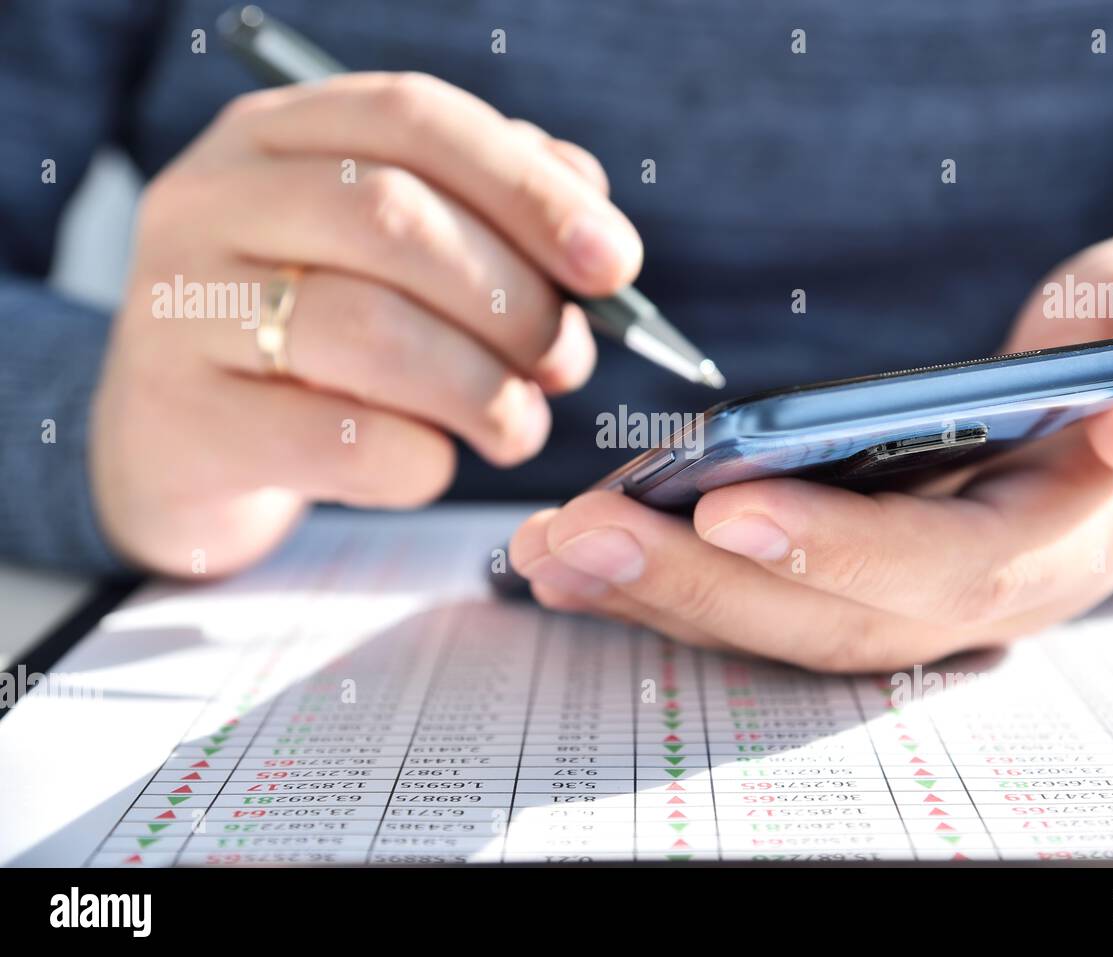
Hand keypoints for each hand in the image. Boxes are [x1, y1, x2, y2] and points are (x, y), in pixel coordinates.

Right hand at [92, 72, 640, 574]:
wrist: (181, 441)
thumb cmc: (314, 335)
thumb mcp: (383, 253)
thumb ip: (484, 211)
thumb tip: (589, 214)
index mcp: (273, 136)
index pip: (412, 118)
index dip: (529, 189)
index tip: (615, 264)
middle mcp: (210, 202)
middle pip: (395, 220)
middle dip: (516, 302)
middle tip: (567, 364)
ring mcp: (178, 311)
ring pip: (370, 331)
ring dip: (483, 391)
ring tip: (519, 427)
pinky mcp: (185, 423)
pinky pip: (340, 442)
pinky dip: (421, 462)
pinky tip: (433, 462)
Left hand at [509, 235, 1112, 670]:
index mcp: (1047, 544)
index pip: (935, 567)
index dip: (836, 546)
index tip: (728, 504)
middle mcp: (962, 597)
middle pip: (821, 616)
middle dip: (694, 583)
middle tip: (573, 537)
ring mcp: (896, 599)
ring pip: (767, 623)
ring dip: (650, 594)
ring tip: (543, 550)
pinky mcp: (844, 584)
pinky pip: (747, 600)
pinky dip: (660, 583)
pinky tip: (575, 557)